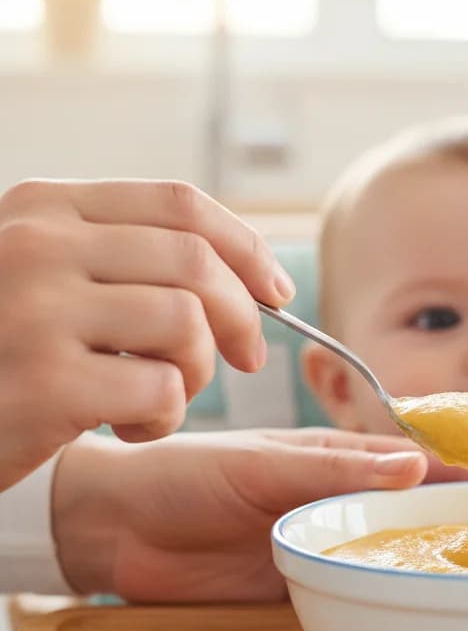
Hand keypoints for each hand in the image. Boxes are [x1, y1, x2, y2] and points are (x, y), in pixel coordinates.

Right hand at [0, 179, 295, 490]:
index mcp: (42, 207)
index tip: (277, 292)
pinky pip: (161, 392)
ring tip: (160, 396)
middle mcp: (35, 244)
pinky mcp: (44, 383)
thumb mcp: (44, 276)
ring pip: (187, 323)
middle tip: (247, 359)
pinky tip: (124, 427)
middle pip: (196, 263)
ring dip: (197, 372)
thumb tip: (250, 276)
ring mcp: (35, 310)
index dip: (246, 248)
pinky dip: (163, 419)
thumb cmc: (1, 351)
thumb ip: (123, 256)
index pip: (179, 204)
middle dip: (242, 316)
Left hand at [51, 427, 467, 602]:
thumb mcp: (263, 464)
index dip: (466, 460)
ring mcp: (323, 542)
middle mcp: (340, 497)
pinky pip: (354, 589)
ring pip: (390, 550)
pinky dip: (385, 595)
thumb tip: (414, 464)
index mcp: (337, 455)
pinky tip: (416, 607)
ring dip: (428, 558)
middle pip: (414, 507)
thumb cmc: (186, 473)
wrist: (117, 528)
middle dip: (463, 514)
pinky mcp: (301, 584)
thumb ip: (336, 468)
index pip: (416, 455)